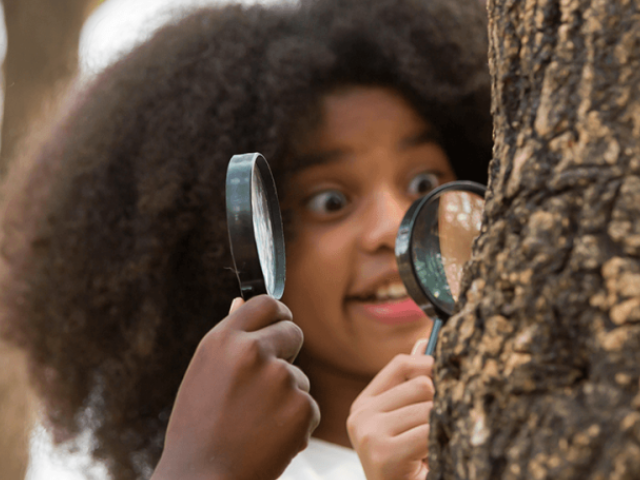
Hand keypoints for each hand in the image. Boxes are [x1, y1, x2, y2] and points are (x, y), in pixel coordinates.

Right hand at [152, 295, 319, 479]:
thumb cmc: (198, 429)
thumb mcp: (204, 372)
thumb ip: (229, 336)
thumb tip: (241, 301)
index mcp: (224, 339)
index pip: (267, 303)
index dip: (278, 314)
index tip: (280, 324)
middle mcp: (252, 351)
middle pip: (293, 332)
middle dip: (287, 353)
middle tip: (266, 385)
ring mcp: (279, 378)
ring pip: (300, 377)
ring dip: (287, 396)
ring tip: (255, 423)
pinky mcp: (300, 407)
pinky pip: (308, 406)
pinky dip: (295, 423)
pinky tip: (269, 439)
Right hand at [347, 340, 433, 479]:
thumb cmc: (408, 465)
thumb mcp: (406, 422)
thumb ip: (411, 384)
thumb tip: (425, 342)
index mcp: (363, 405)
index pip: (401, 364)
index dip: (429, 366)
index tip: (445, 380)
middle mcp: (361, 416)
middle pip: (421, 385)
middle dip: (439, 406)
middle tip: (436, 431)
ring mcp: (370, 434)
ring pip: (429, 408)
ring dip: (441, 429)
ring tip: (431, 450)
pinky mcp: (384, 453)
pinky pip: (430, 431)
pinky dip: (440, 443)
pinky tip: (430, 460)